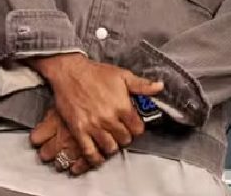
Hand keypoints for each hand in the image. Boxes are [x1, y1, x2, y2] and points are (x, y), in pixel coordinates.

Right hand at [28, 53, 162, 167]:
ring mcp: (93, 126)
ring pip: (109, 148)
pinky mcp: (79, 130)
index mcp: (122, 106)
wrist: (70, 72)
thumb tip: (160, 86)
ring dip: (112, 146)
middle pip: (124, 140)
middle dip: (125, 137)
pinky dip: (95, 158)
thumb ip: (142, 85)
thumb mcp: (123, 75)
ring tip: (111, 141)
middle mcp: (109, 118)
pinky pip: (89, 152)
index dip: (137, 129)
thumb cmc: (97, 73)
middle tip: (121, 133)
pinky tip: (98, 157)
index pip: (137, 129)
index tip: (133, 126)